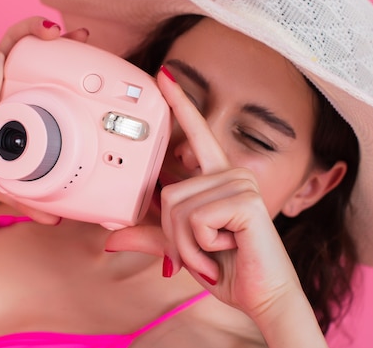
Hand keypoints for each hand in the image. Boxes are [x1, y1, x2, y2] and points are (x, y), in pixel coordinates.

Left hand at [105, 69, 304, 319]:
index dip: (180, 103)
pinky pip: (194, 219)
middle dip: (175, 235)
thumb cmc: (227, 268)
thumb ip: (150, 236)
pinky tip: (226, 248)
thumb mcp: (182, 248)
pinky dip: (199, 245)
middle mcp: (231, 173)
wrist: (262, 297)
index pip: (196, 133)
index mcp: (218, 178)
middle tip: (204, 249)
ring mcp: (238, 183)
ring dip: (187, 244)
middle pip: (167, 194)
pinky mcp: (243, 200)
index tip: (164, 75)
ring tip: (215, 251)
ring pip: (176, 208)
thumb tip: (110, 239)